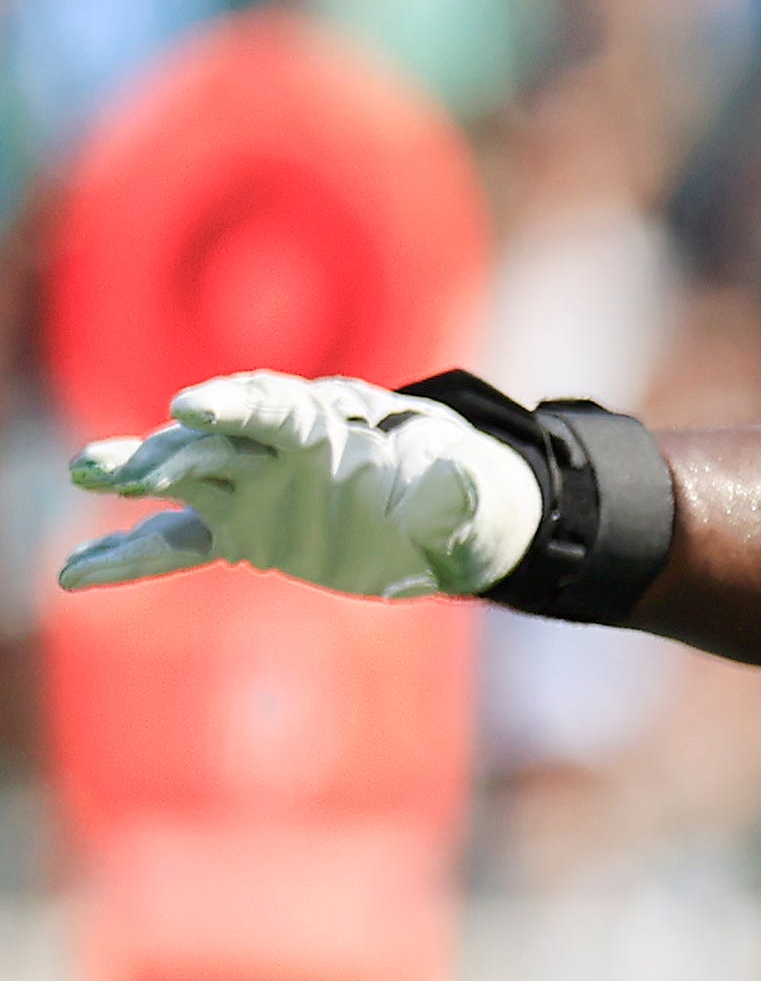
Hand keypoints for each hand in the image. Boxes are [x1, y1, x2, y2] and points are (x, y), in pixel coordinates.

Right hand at [61, 372, 544, 600]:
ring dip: (132, 478)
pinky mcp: (238, 531)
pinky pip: (175, 545)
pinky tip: (75, 575)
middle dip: (168, 453)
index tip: (188, 405)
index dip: (231, 405)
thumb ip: (454, 489)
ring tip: (82, 474)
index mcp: (323, 422)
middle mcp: (271, 449)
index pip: (270, 407)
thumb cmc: (450, 484)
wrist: (435, 511)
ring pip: (179, 483)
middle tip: (122, 470)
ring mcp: (247, 489)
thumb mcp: (466, 490)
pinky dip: (128, 559)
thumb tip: (460, 486)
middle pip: (211, 442)